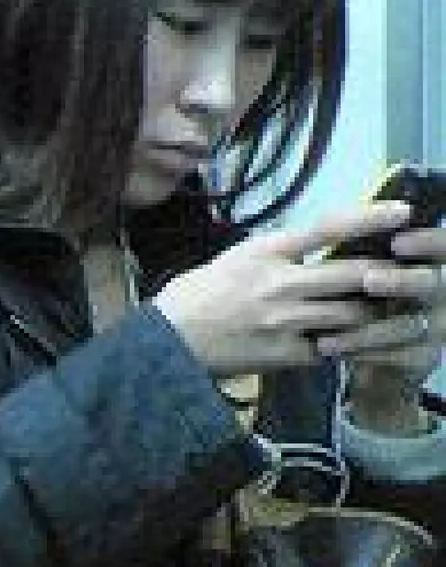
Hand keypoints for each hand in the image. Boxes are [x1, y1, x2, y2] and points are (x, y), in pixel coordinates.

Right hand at [152, 200, 423, 378]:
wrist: (164, 345)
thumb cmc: (193, 298)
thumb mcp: (232, 260)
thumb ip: (275, 254)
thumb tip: (314, 245)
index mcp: (264, 253)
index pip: (329, 228)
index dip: (371, 219)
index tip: (403, 212)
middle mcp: (278, 284)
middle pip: (352, 274)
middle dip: (383, 274)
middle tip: (400, 274)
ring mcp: (282, 322)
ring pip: (350, 314)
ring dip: (370, 313)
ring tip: (383, 312)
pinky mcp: (281, 354)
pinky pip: (330, 348)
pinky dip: (344, 345)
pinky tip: (349, 343)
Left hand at [322, 218, 445, 401]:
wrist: (377, 356)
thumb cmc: (371, 302)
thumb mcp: (375, 274)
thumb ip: (370, 253)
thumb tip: (347, 225)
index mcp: (433, 267)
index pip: (444, 248)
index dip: (429, 243)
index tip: (397, 241)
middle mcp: (442, 294)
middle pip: (433, 284)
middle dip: (401, 281)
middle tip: (369, 279)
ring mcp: (438, 328)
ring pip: (409, 326)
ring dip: (368, 328)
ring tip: (330, 329)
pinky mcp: (424, 356)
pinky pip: (397, 356)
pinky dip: (363, 352)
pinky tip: (331, 349)